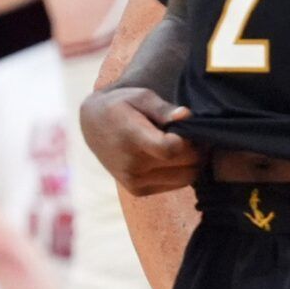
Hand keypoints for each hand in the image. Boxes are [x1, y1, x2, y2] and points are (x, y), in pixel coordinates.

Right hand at [79, 86, 201, 194]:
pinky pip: (177, 185)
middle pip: (187, 165)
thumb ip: (163, 108)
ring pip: (187, 178)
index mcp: (132, 140)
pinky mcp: (138, 191)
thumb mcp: (140, 97)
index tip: (187, 127)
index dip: (189, 140)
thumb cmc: (120, 106)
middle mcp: (133, 166)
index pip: (172, 149)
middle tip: (191, 134)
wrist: (92, 126)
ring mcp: (135, 182)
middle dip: (197, 149)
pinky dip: (182, 171)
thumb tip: (186, 116)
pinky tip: (172, 157)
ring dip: (192, 162)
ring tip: (182, 145)